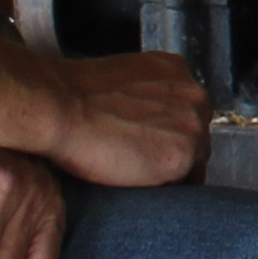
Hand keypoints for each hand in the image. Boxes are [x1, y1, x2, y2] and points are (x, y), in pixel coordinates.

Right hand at [10, 49, 210, 189]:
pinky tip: (136, 181)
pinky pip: (182, 184)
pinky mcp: (182, 157)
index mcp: (178, 71)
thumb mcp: (125, 80)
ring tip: (134, 173)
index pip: (187, 112)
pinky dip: (163, 187)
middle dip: (174, 150)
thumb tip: (148, 121)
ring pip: (194, 162)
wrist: (61, 107)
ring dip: (170, 171)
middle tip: (140, 163)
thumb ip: (147, 95)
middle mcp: (194, 95)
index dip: (168, 132)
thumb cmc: (76, 95)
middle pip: (196, 137)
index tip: (151, 144)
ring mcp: (192, 127)